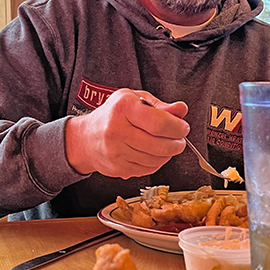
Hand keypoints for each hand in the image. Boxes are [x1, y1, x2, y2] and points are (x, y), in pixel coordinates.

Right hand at [65, 89, 188, 177]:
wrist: (86, 138)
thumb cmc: (114, 115)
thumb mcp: (135, 100)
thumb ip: (161, 106)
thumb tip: (181, 109)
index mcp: (123, 108)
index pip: (159, 123)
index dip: (177, 127)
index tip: (183, 128)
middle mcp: (116, 130)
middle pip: (159, 144)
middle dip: (177, 143)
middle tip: (180, 139)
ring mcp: (115, 151)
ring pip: (155, 159)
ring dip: (168, 154)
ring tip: (167, 145)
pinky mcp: (117, 168)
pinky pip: (147, 169)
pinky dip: (156, 163)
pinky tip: (154, 154)